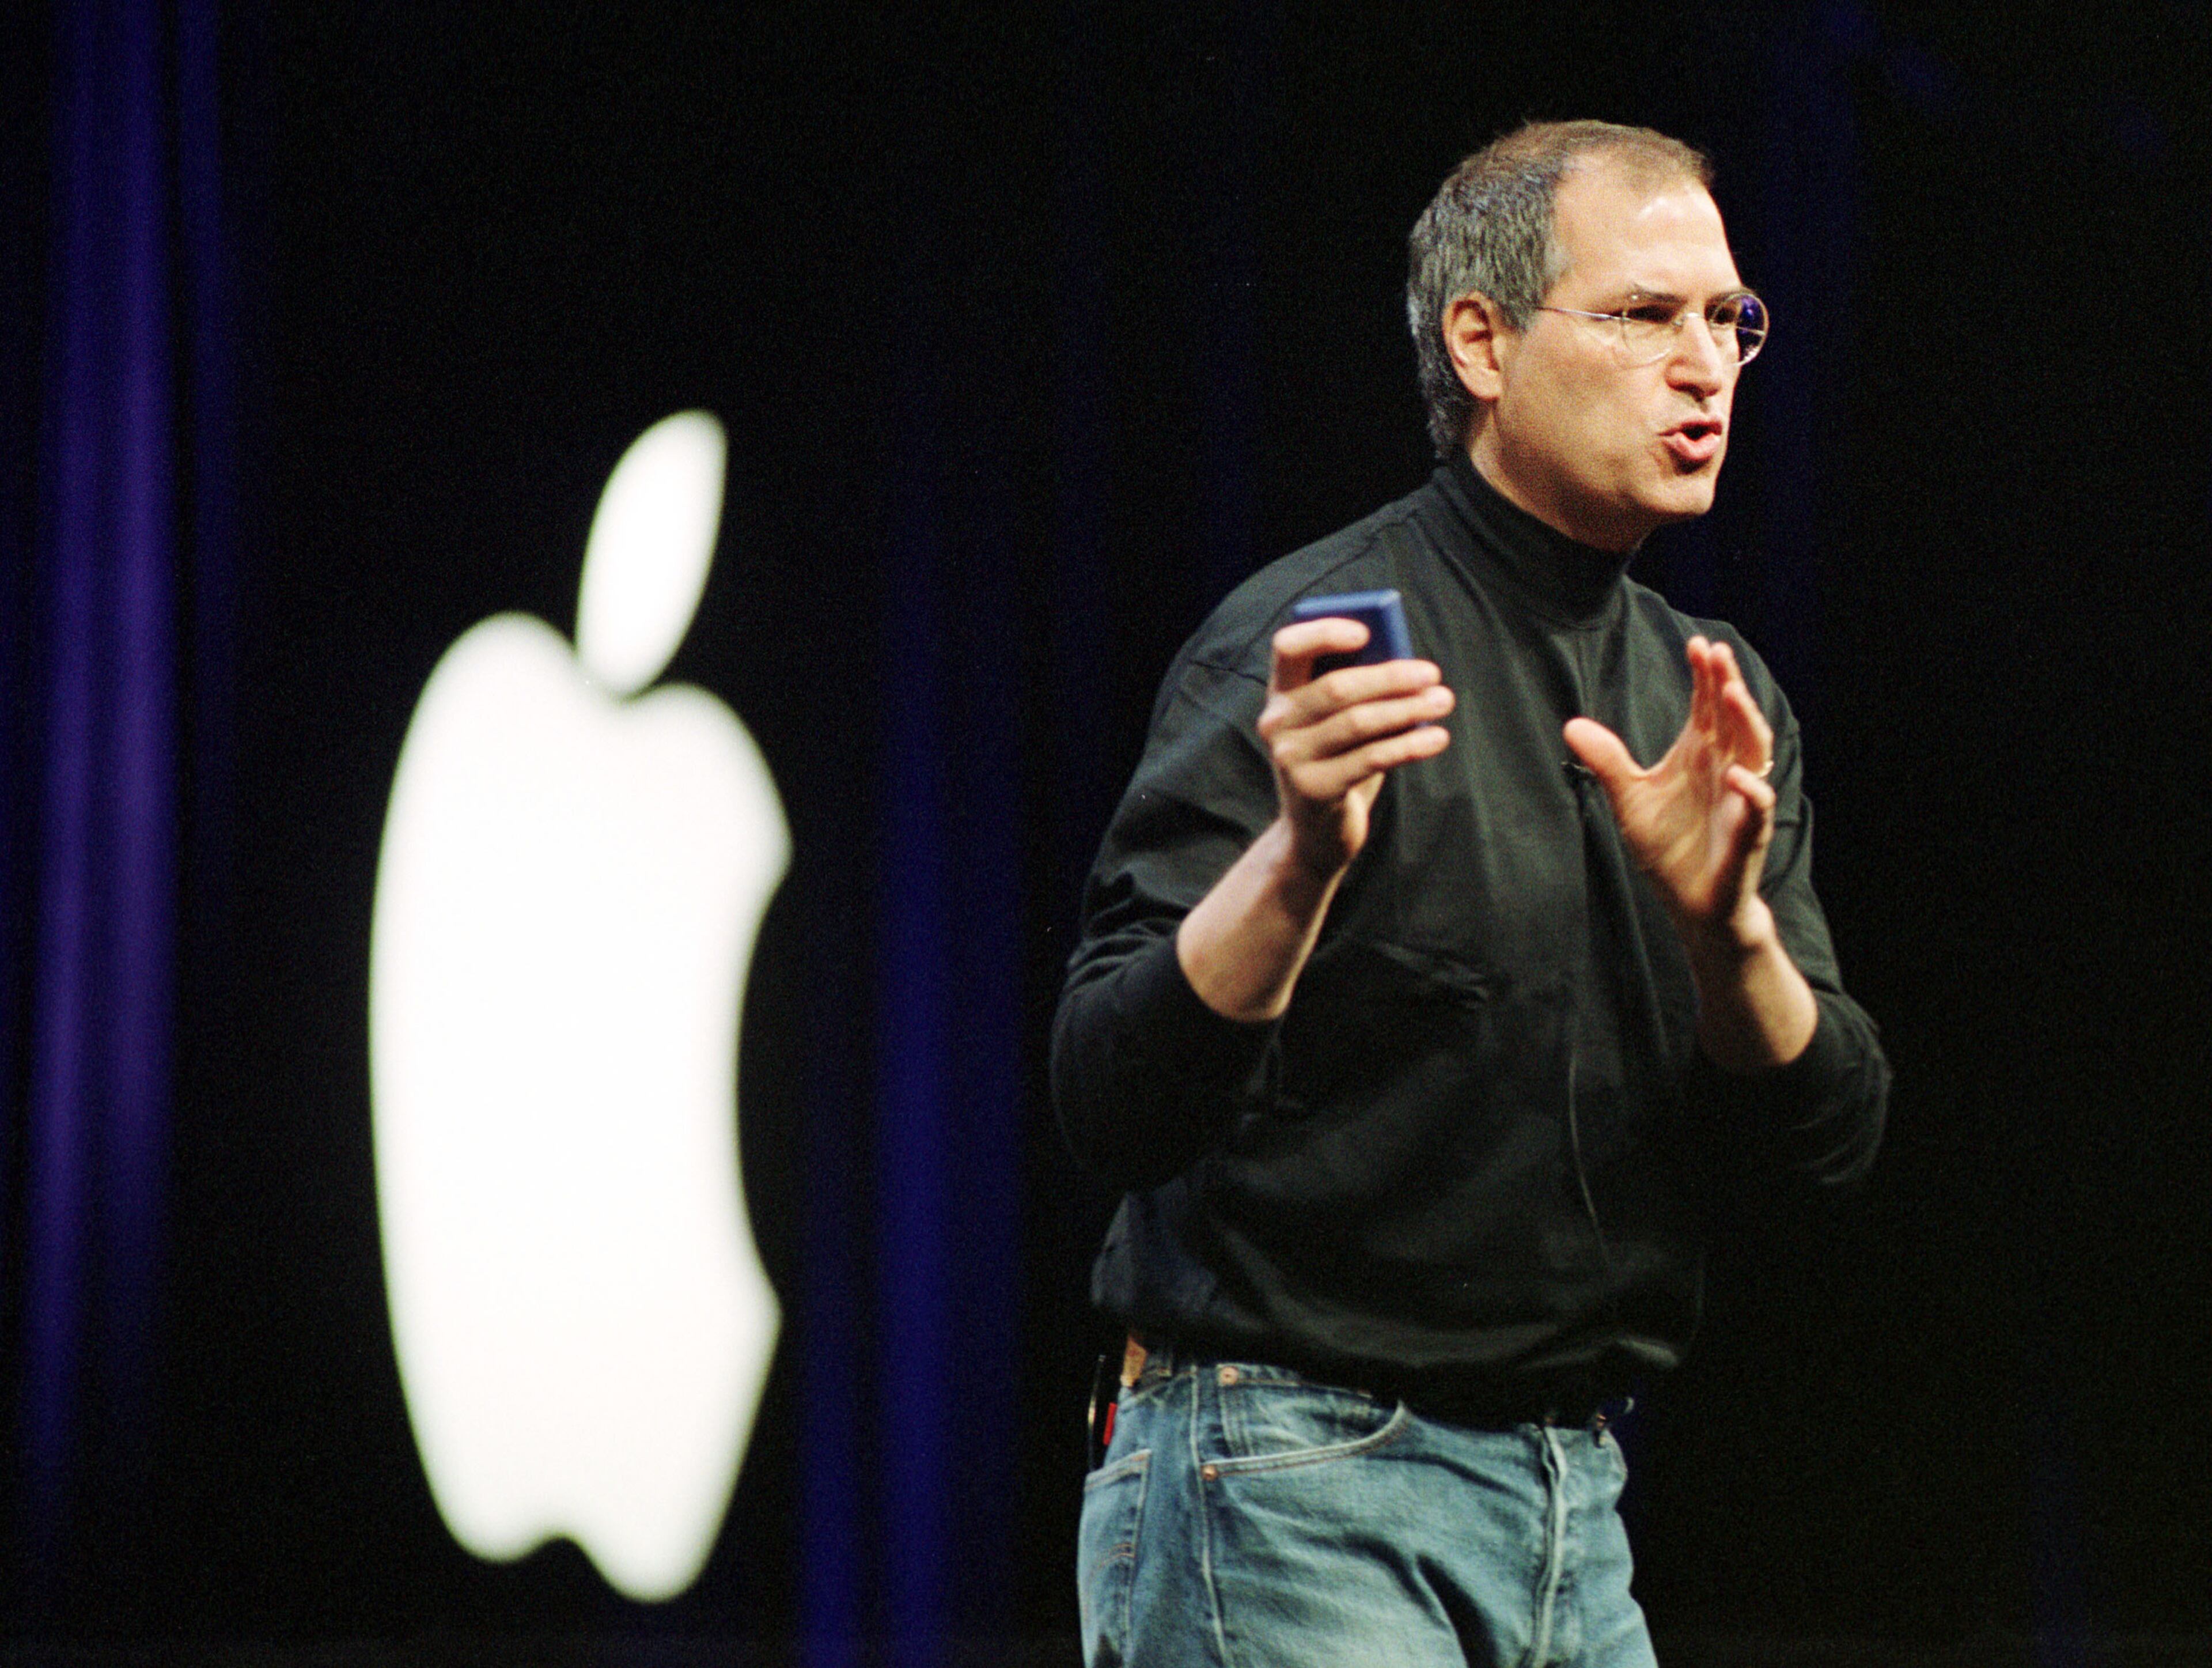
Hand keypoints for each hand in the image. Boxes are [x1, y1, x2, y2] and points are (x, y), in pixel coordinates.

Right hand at [1257, 617, 1453, 881]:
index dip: (1324, 632)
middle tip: (1433, 674)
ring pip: (1357, 723)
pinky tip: (1437, 738)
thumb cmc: (1338, 760)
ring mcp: (1290, 758)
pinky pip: (1371, 759)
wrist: (1314, 832)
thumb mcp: (1339, 722)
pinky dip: (1410, 745)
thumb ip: (1358, 691)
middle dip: (1390, 677)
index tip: (1367, 631)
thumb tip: (1408, 667)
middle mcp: (1275, 723)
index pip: (1288, 647)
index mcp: (1279, 693)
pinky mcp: (1313, 791)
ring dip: (1406, 708)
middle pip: (1335, 688)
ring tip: (1444, 700)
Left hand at [1562, 635, 1775, 949]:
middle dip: (1727, 683)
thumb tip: (1571, 724)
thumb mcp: (1629, 800)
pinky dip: (1750, 792)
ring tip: (1731, 693)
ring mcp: (1740, 799)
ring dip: (1746, 721)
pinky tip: (1735, 776)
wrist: (1690, 904)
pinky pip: (1758, 808)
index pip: (1707, 706)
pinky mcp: (1749, 834)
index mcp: (1700, 755)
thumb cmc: (1668, 848)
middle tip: (1716, 650)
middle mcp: (1726, 768)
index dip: (1705, 676)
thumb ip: (1608, 762)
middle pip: (1734, 717)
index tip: (1696, 644)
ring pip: (1754, 752)